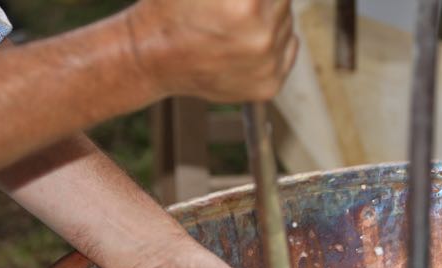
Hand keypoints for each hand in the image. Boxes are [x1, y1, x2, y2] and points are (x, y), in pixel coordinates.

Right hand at [127, 0, 298, 101]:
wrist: (154, 57)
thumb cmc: (171, 13)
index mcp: (247, 6)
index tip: (239, 0)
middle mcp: (262, 39)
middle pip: (283, 0)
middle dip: (262, 0)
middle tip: (235, 6)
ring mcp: (268, 66)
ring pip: (287, 24)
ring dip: (268, 19)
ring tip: (235, 25)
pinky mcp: (269, 85)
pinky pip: (288, 50)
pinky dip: (274, 44)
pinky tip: (245, 42)